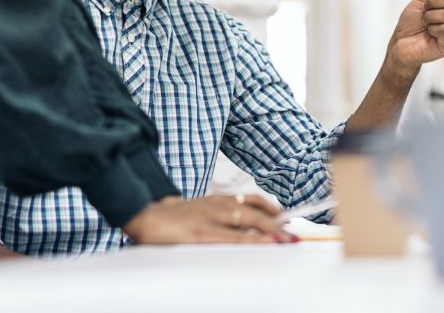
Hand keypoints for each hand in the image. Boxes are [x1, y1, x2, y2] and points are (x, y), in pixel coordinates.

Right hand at [122, 193, 296, 244]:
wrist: (148, 216)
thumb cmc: (178, 219)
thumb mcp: (204, 212)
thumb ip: (225, 218)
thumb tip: (252, 229)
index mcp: (219, 199)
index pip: (253, 199)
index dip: (273, 208)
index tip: (290, 218)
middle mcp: (219, 204)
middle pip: (256, 211)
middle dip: (278, 223)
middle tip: (296, 234)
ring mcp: (211, 217)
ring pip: (249, 221)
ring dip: (271, 230)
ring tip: (288, 239)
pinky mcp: (202, 233)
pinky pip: (233, 237)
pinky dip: (252, 240)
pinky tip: (264, 244)